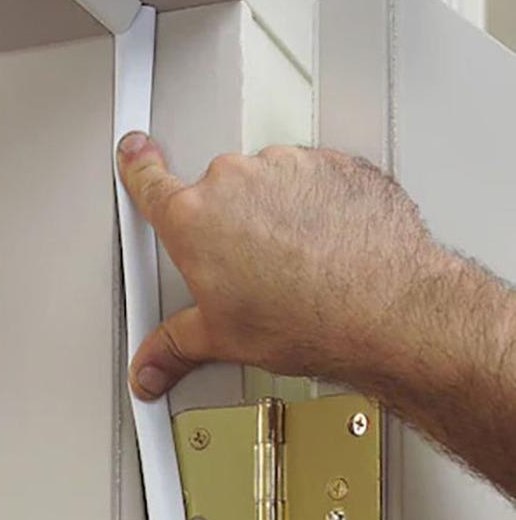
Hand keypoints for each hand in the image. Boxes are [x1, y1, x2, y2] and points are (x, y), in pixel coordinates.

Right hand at [117, 132, 436, 399]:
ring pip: (270, 184)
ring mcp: (289, 166)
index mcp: (195, 219)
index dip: (138, 167)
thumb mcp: (224, 340)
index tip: (135, 154)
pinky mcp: (337, 165)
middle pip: (217, 192)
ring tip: (296, 264)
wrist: (385, 310)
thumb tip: (153, 365)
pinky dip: (320, 206)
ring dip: (276, 214)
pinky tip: (328, 248)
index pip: (150, 182)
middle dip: (228, 225)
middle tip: (248, 270)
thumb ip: (175, 346)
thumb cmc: (307, 319)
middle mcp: (237, 180)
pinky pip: (316, 180)